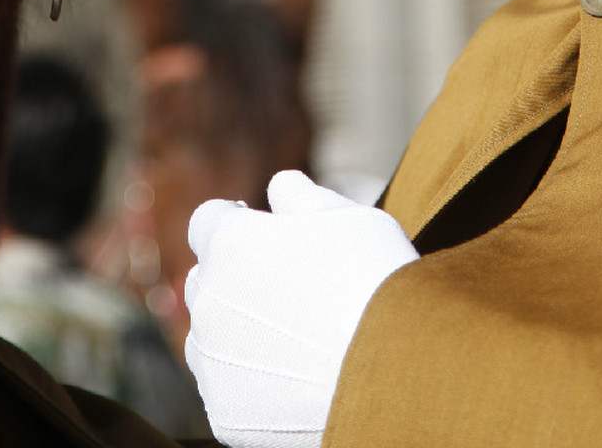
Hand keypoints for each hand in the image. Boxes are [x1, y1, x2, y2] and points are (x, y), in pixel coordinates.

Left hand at [184, 170, 417, 447]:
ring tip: (293, 339)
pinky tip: (294, 379)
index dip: (236, 223)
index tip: (262, 234)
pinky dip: (250, 383)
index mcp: (229, 242)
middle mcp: (208, 299)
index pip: (208, 221)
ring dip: (235, 331)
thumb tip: (280, 187)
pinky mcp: (226, 412)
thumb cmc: (378, 280)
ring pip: (209, 338)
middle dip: (234, 278)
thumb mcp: (351, 216)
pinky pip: (227, 389)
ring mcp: (214, 361)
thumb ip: (305, 197)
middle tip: (287, 289)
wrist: (398, 369)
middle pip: (203, 280)